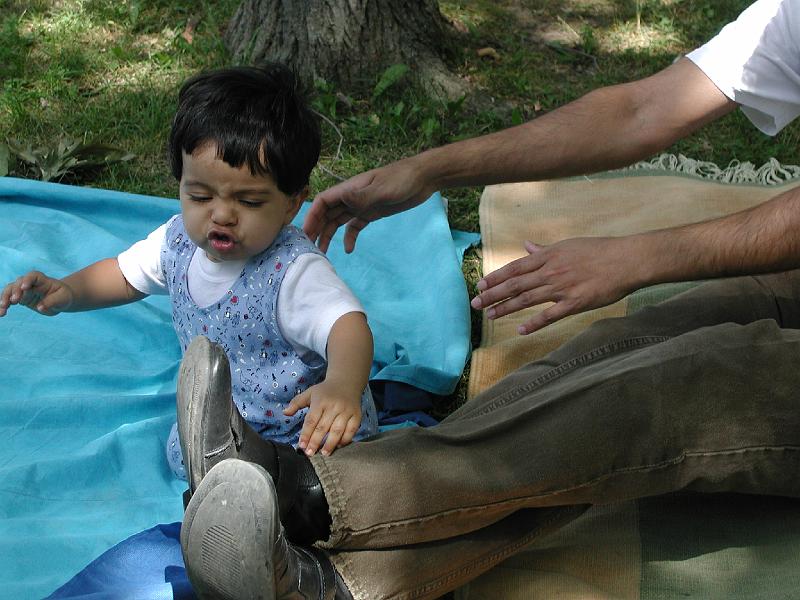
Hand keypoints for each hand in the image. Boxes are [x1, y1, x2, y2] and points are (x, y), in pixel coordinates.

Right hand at [0, 271, 74, 316]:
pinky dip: (3, 306)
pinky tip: (1, 313)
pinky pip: (8, 300)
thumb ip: (52, 302)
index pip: (33, 276)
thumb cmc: (63, 296)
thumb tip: (40, 307)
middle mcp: (30, 283)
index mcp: (42, 280)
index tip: (24, 287)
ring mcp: (23, 290)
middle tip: (13, 301)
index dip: (27, 280)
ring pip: (9, 291)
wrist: (59, 300)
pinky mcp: (19, 298)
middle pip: (18, 283)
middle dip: (14, 291)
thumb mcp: (63, 299)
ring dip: (4, 299)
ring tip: (2, 310)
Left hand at [283, 380, 362, 455]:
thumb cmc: (326, 390)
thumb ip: (296, 403)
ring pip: (337, 431)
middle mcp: (334, 406)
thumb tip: (285, 413)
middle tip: (310, 453)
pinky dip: (345, 440)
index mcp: (321, 401)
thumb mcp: (309, 393)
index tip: (301, 445)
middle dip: (315, 442)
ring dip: (330, 444)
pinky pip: (351, 431)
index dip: (306, 434)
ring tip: (324, 453)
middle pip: (323, 427)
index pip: (311, 420)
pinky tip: (338, 446)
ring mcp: (346, 411)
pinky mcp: (356, 415)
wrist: (347, 382)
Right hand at [303, 156, 434, 252]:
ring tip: (323, 252)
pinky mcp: (372, 213)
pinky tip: (349, 249)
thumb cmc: (402, 179)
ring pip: (338, 221)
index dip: (311, 216)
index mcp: (349, 188)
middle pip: (327, 213)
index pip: (323, 202)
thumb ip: (361, 196)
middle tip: (308, 248)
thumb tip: (341, 198)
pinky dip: (350, 237)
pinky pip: (355, 226)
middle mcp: (351, 197)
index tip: (305, 233)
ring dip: (329, 235)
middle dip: (316, 228)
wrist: (423, 179)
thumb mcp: (382, 189)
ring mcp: (361, 205)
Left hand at [470, 237, 641, 333]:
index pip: (515, 267)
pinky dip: (534, 323)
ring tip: (489, 316)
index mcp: (548, 256)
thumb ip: (544, 249)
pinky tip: (520, 330)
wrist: (627, 260)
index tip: (480, 285)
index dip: (495, 277)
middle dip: (492, 294)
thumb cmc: (599, 251)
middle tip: (475, 304)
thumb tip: (526, 245)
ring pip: (526, 299)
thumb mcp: (568, 245)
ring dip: (505, 308)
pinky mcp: (575, 303)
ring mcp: (562, 288)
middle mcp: (550, 271)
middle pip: (515, 284)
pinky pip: (550, 315)